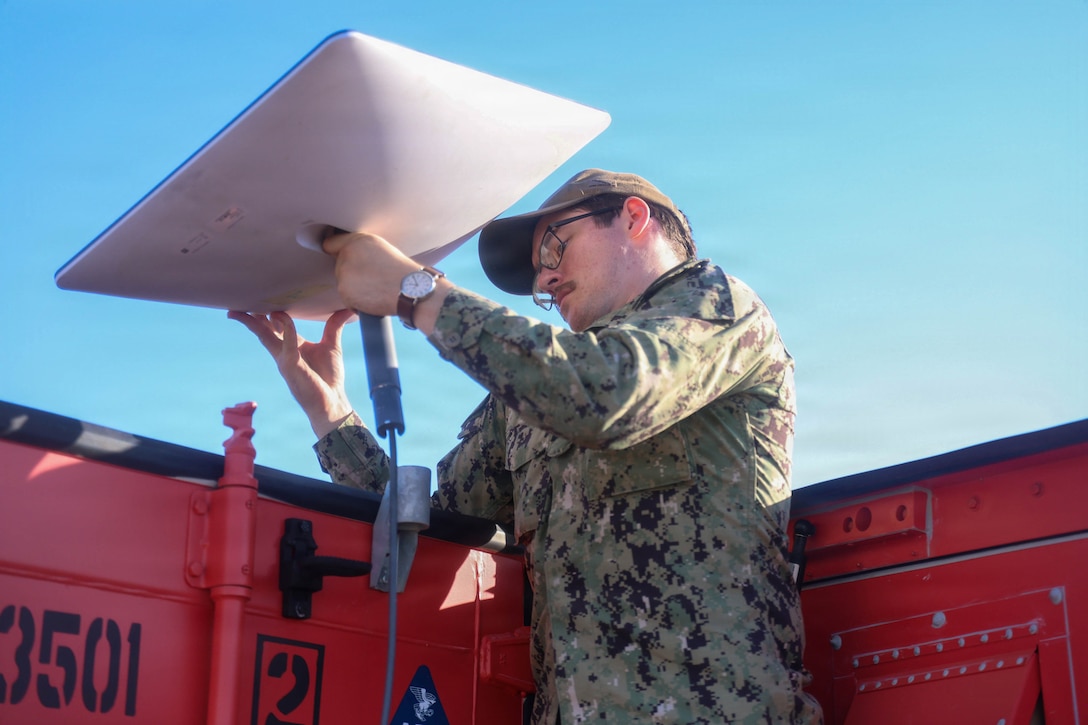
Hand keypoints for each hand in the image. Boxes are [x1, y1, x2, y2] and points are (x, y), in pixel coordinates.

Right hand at [228, 308, 356, 437]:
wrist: (332, 401)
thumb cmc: (329, 378)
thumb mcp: (332, 346)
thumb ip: (334, 326)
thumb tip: (347, 308)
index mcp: (292, 347)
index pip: (274, 327)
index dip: (265, 314)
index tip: (258, 299)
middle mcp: (283, 353)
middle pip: (262, 331)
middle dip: (250, 317)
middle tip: (240, 301)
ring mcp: (284, 360)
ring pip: (265, 336)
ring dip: (255, 322)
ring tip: (245, 309)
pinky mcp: (291, 366)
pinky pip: (286, 344)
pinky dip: (285, 328)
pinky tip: (280, 316)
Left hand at [322, 231, 453, 332]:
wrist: (410, 289)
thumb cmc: (402, 272)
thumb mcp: (382, 250)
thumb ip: (361, 249)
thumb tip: (346, 254)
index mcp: (358, 240)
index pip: (331, 243)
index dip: (335, 251)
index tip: (337, 256)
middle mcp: (348, 253)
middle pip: (338, 266)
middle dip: (351, 273)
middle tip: (373, 279)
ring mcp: (344, 271)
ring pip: (343, 283)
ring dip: (354, 289)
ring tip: (376, 288)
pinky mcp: (344, 290)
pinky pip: (347, 299)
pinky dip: (357, 302)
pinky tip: (373, 298)